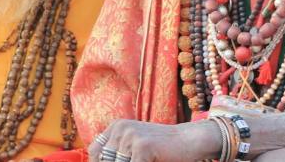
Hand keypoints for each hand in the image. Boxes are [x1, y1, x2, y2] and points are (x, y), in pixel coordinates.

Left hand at [87, 119, 219, 161]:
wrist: (189, 139)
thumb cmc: (162, 148)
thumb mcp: (136, 146)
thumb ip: (120, 153)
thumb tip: (100, 161)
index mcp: (117, 127)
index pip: (95, 150)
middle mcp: (120, 128)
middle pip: (105, 159)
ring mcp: (130, 136)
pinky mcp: (142, 146)